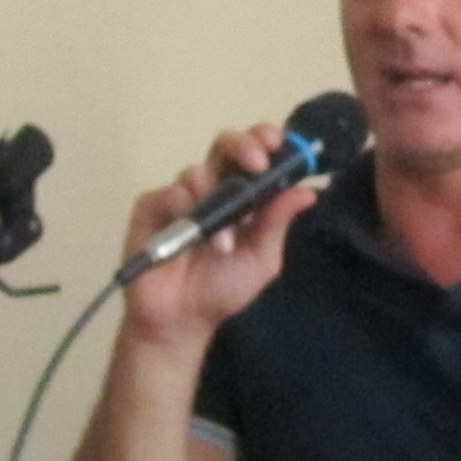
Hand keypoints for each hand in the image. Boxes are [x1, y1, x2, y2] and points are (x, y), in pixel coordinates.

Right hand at [113, 124, 319, 352]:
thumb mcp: (261, 259)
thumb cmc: (223, 289)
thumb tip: (309, 192)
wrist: (182, 320)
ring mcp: (180, 196)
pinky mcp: (151, 208)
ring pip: (197, 171)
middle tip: (257, 162)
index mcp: (242, 195)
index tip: (277, 143)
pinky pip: (168, 193)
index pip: (254, 152)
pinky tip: (191, 235)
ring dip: (215, 201)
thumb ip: (278, 223)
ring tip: (223, 244)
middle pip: (224, 145)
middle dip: (242, 145)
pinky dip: (183, 207)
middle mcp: (212, 188)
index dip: (265, 139)